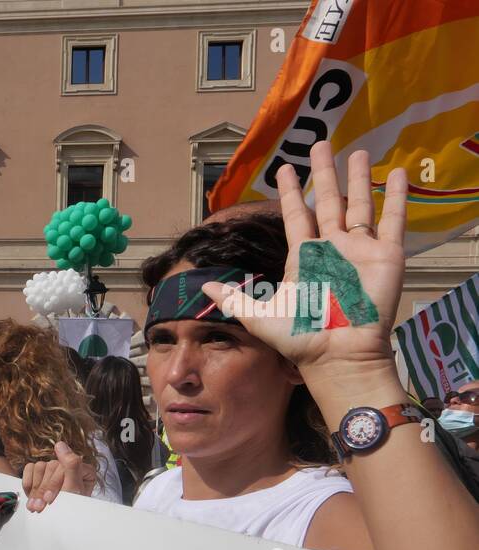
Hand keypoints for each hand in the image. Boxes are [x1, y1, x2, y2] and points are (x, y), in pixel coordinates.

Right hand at [22, 441, 86, 511]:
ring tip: (34, 506)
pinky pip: (30, 468)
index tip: (49, 500)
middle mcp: (70, 467)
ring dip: (35, 488)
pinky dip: (28, 481)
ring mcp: (54, 469)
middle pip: (51, 467)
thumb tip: (60, 444)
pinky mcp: (42, 473)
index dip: (54, 483)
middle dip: (43, 490)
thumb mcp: (73, 492)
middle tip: (39, 508)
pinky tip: (29, 494)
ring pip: (39, 466)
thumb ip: (71, 465)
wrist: (59, 527)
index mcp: (84, 470)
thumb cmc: (70, 513)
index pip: (65, 466)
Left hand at [204, 143, 407, 396]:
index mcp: (303, 257)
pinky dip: (396, 197)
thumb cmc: (300, 338)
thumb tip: (202, 286)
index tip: (286, 168)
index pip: (295, 215)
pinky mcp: (386, 255)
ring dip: (358, 178)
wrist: (337, 355)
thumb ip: (233, 298)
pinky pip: (393, 220)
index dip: (291, 192)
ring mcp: (359, 249)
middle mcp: (331, 248)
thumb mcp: (258, 316)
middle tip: (322, 144)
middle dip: (324, 174)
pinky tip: (397, 172)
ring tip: (357, 151)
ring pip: (359, 203)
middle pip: (328, 201)